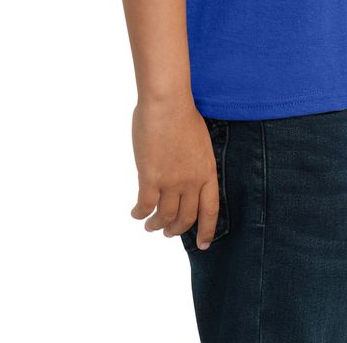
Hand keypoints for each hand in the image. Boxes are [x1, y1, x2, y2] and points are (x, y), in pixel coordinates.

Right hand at [129, 96, 219, 249]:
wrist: (167, 103)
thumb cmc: (182, 113)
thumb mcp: (199, 142)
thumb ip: (194, 163)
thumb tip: (182, 175)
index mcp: (207, 171)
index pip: (210, 209)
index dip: (207, 230)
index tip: (204, 244)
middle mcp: (191, 181)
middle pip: (186, 217)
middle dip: (177, 229)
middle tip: (168, 233)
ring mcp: (172, 181)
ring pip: (164, 216)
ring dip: (157, 225)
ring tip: (151, 226)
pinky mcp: (151, 178)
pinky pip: (145, 206)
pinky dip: (140, 213)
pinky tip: (136, 214)